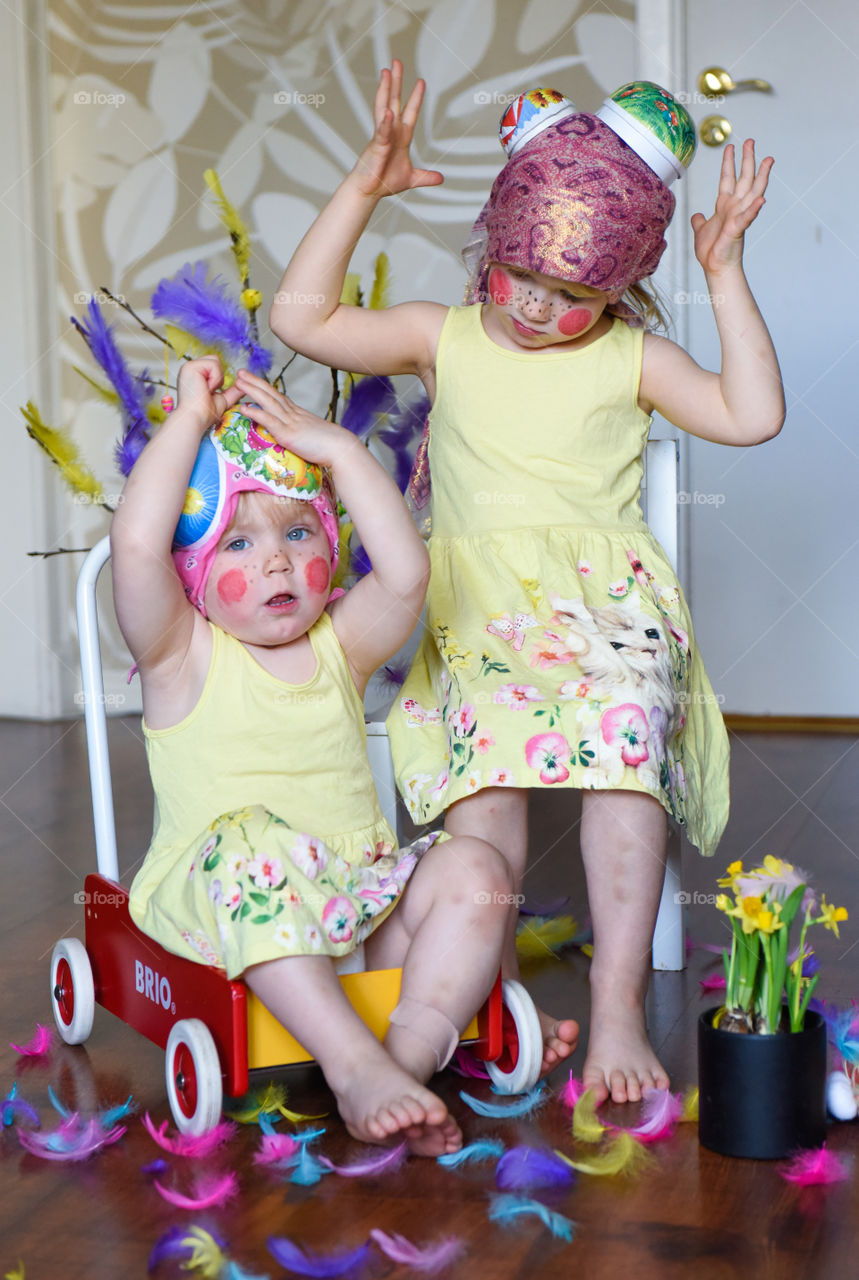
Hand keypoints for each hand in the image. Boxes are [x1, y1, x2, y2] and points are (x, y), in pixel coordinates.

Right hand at [176, 355, 242, 430]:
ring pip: (215, 360)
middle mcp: (190, 368)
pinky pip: (214, 365)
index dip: (218, 377)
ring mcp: (189, 366)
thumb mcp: (222, 400)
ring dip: (217, 378)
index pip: (213, 365)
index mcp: (195, 374)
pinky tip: (206, 388)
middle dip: (218, 376)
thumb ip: (232, 392)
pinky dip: (215, 379)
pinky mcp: (190, 367)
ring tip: (207, 390)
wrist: (196, 419)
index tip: (211, 392)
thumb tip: (244, 387)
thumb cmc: (204, 413)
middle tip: (209, 391)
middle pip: (215, 359)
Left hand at [232, 370, 357, 468]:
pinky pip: (269, 420)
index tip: (253, 379)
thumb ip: (302, 432)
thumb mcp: (313, 434)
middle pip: (271, 394)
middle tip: (240, 372)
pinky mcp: (288, 434)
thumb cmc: (330, 445)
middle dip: (254, 382)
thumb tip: (297, 436)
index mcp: (298, 414)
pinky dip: (256, 413)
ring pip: (268, 402)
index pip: (278, 396)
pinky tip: (244, 408)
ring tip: (238, 382)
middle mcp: (292, 414)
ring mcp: (290, 422)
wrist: (341, 448)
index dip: (265, 387)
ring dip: (252, 390)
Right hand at [351, 59, 443, 198]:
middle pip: (394, 101)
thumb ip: (426, 176)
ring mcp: (382, 136)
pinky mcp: (376, 146)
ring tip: (386, 72)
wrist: (369, 192)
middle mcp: (391, 132)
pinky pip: (381, 132)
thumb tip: (440, 178)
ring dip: (385, 90)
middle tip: (397, 62)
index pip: (410, 112)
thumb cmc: (384, 182)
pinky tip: (388, 112)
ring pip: (384, 108)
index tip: (421, 82)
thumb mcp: (411, 178)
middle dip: (396, 82)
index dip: (416, 98)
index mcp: (400, 137)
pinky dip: (385, 123)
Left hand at [691, 140, 772, 275]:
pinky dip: (754, 208)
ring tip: (769, 160)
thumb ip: (699, 221)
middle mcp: (734, 207)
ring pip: (753, 191)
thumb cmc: (711, 250)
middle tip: (750, 140)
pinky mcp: (738, 228)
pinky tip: (761, 199)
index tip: (730, 146)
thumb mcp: (701, 230)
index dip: (729, 162)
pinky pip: (748, 216)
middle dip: (747, 159)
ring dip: (761, 176)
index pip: (728, 178)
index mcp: (724, 205)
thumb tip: (696, 215)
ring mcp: (738, 216)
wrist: (715, 267)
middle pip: (744, 178)